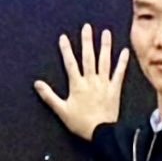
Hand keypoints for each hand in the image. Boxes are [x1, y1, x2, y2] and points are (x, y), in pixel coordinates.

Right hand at [37, 27, 125, 142]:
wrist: (101, 132)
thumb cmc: (81, 123)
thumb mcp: (61, 110)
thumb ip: (49, 96)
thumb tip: (37, 84)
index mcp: (77, 85)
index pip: (70, 63)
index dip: (66, 50)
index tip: (63, 37)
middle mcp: (91, 81)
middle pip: (88, 57)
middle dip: (87, 41)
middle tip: (87, 27)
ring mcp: (104, 84)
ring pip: (104, 61)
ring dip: (104, 46)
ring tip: (105, 33)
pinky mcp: (114, 89)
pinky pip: (119, 73)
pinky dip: (122, 62)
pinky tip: (124, 51)